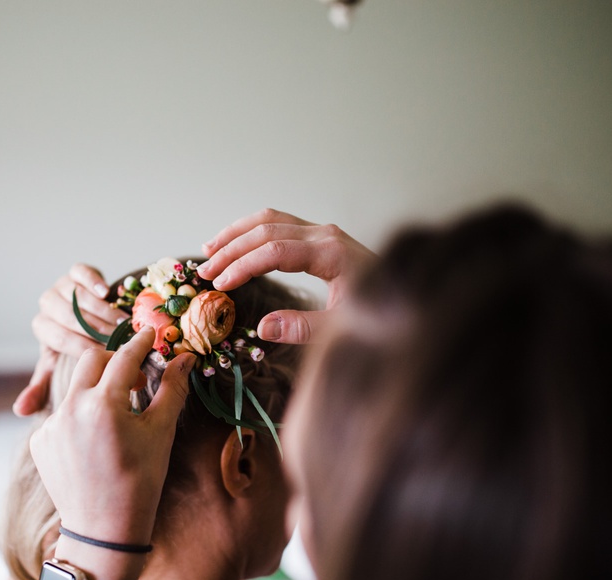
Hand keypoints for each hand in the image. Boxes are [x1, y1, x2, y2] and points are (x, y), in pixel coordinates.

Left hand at [12, 264, 127, 415]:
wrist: (92, 318)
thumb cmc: (78, 347)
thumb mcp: (60, 368)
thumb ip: (43, 388)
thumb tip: (19, 410)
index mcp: (43, 329)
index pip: (59, 338)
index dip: (81, 345)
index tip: (104, 355)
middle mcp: (47, 306)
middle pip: (69, 316)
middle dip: (96, 329)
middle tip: (119, 339)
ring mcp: (61, 286)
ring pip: (78, 296)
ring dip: (101, 310)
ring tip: (122, 323)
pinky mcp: (75, 272)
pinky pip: (81, 272)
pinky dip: (93, 281)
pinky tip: (107, 293)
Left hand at [30, 328, 194, 550]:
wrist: (104, 530)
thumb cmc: (140, 482)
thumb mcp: (160, 433)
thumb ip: (171, 390)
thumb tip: (184, 359)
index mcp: (102, 404)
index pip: (124, 357)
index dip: (140, 343)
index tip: (150, 334)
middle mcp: (70, 408)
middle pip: (91, 360)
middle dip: (114, 359)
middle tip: (135, 373)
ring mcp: (51, 425)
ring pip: (75, 388)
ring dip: (97, 388)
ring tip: (118, 410)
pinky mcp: (40, 442)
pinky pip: (62, 414)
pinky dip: (80, 415)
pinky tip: (97, 438)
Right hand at [196, 208, 374, 343]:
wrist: (406, 299)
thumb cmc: (380, 314)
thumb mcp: (342, 327)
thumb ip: (303, 328)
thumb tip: (263, 328)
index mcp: (331, 253)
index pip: (274, 251)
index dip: (243, 266)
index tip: (220, 285)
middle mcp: (325, 234)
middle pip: (267, 230)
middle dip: (232, 249)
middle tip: (205, 271)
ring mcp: (323, 232)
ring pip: (270, 220)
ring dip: (237, 233)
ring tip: (209, 250)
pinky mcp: (321, 237)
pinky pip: (280, 224)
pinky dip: (253, 231)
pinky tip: (236, 244)